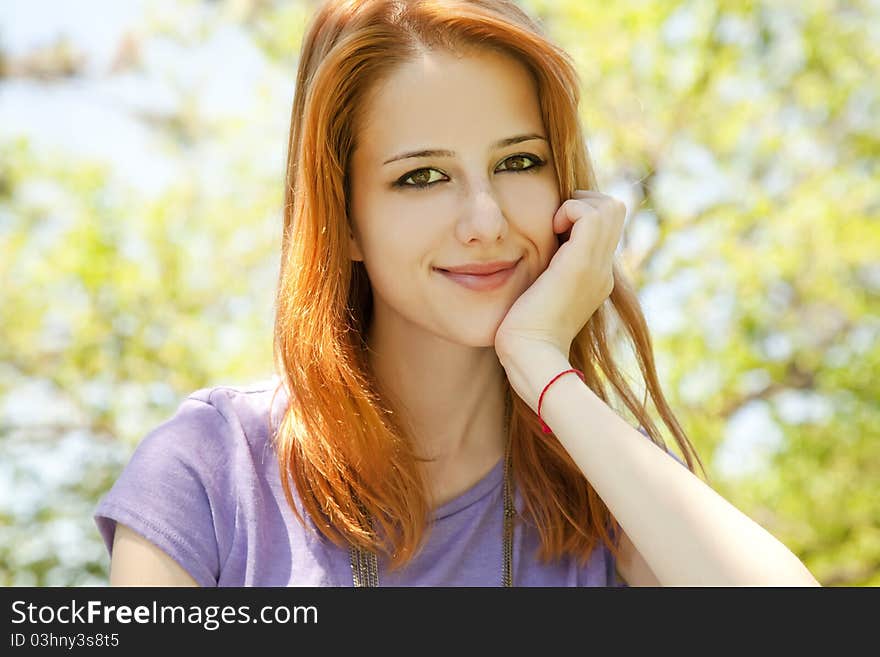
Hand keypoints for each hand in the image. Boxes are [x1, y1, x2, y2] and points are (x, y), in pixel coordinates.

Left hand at [494, 190, 626, 361]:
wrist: (531, 355)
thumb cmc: (523, 333)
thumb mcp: (537, 297)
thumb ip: (543, 277)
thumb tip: (532, 259)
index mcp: (594, 278)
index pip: (604, 227)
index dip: (580, 215)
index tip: (553, 230)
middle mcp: (602, 270)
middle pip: (614, 211)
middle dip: (582, 203)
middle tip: (555, 223)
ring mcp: (597, 266)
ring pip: (610, 206)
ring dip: (578, 205)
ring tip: (554, 227)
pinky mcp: (582, 264)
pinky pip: (592, 214)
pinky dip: (570, 211)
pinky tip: (550, 232)